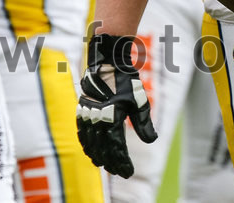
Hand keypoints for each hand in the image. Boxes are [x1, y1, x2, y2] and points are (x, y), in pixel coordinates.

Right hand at [76, 34, 156, 177]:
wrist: (107, 62)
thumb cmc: (126, 81)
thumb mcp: (139, 101)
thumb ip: (144, 123)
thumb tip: (152, 140)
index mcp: (112, 119)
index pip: (116, 148)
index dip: (122, 162)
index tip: (128, 172)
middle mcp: (97, 120)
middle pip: (102, 149)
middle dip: (110, 162)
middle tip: (118, 170)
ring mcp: (87, 115)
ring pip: (90, 143)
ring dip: (96, 155)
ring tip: (103, 164)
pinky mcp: (82, 110)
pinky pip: (81, 131)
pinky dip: (85, 143)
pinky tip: (89, 148)